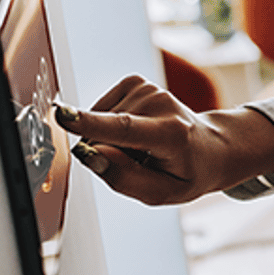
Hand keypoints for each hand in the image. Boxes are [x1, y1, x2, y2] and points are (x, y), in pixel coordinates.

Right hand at [55, 75, 273, 205]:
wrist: (212, 147)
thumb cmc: (188, 172)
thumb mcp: (163, 192)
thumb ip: (123, 179)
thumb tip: (89, 155)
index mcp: (172, 134)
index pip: (124, 129)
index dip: (90, 124)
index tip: (61, 115)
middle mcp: (161, 104)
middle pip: (103, 135)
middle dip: (110, 153)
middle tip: (143, 160)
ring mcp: (149, 89)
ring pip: (100, 123)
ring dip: (114, 140)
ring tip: (144, 146)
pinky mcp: (135, 83)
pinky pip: (101, 110)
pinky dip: (110, 126)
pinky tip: (136, 131)